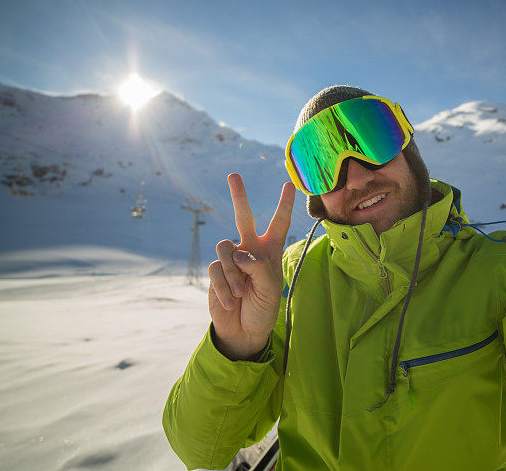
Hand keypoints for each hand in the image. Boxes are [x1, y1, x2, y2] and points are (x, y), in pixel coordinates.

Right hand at [208, 173, 294, 359]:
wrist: (243, 329)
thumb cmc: (263, 308)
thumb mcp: (271, 288)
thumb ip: (259, 266)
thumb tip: (239, 252)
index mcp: (270, 251)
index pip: (279, 224)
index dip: (284, 205)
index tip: (289, 185)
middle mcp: (250, 250)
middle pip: (242, 217)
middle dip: (238, 196)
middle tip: (233, 175)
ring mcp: (231, 260)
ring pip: (226, 248)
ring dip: (233, 273)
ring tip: (240, 292)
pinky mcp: (216, 271)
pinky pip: (217, 269)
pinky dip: (224, 285)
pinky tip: (231, 300)